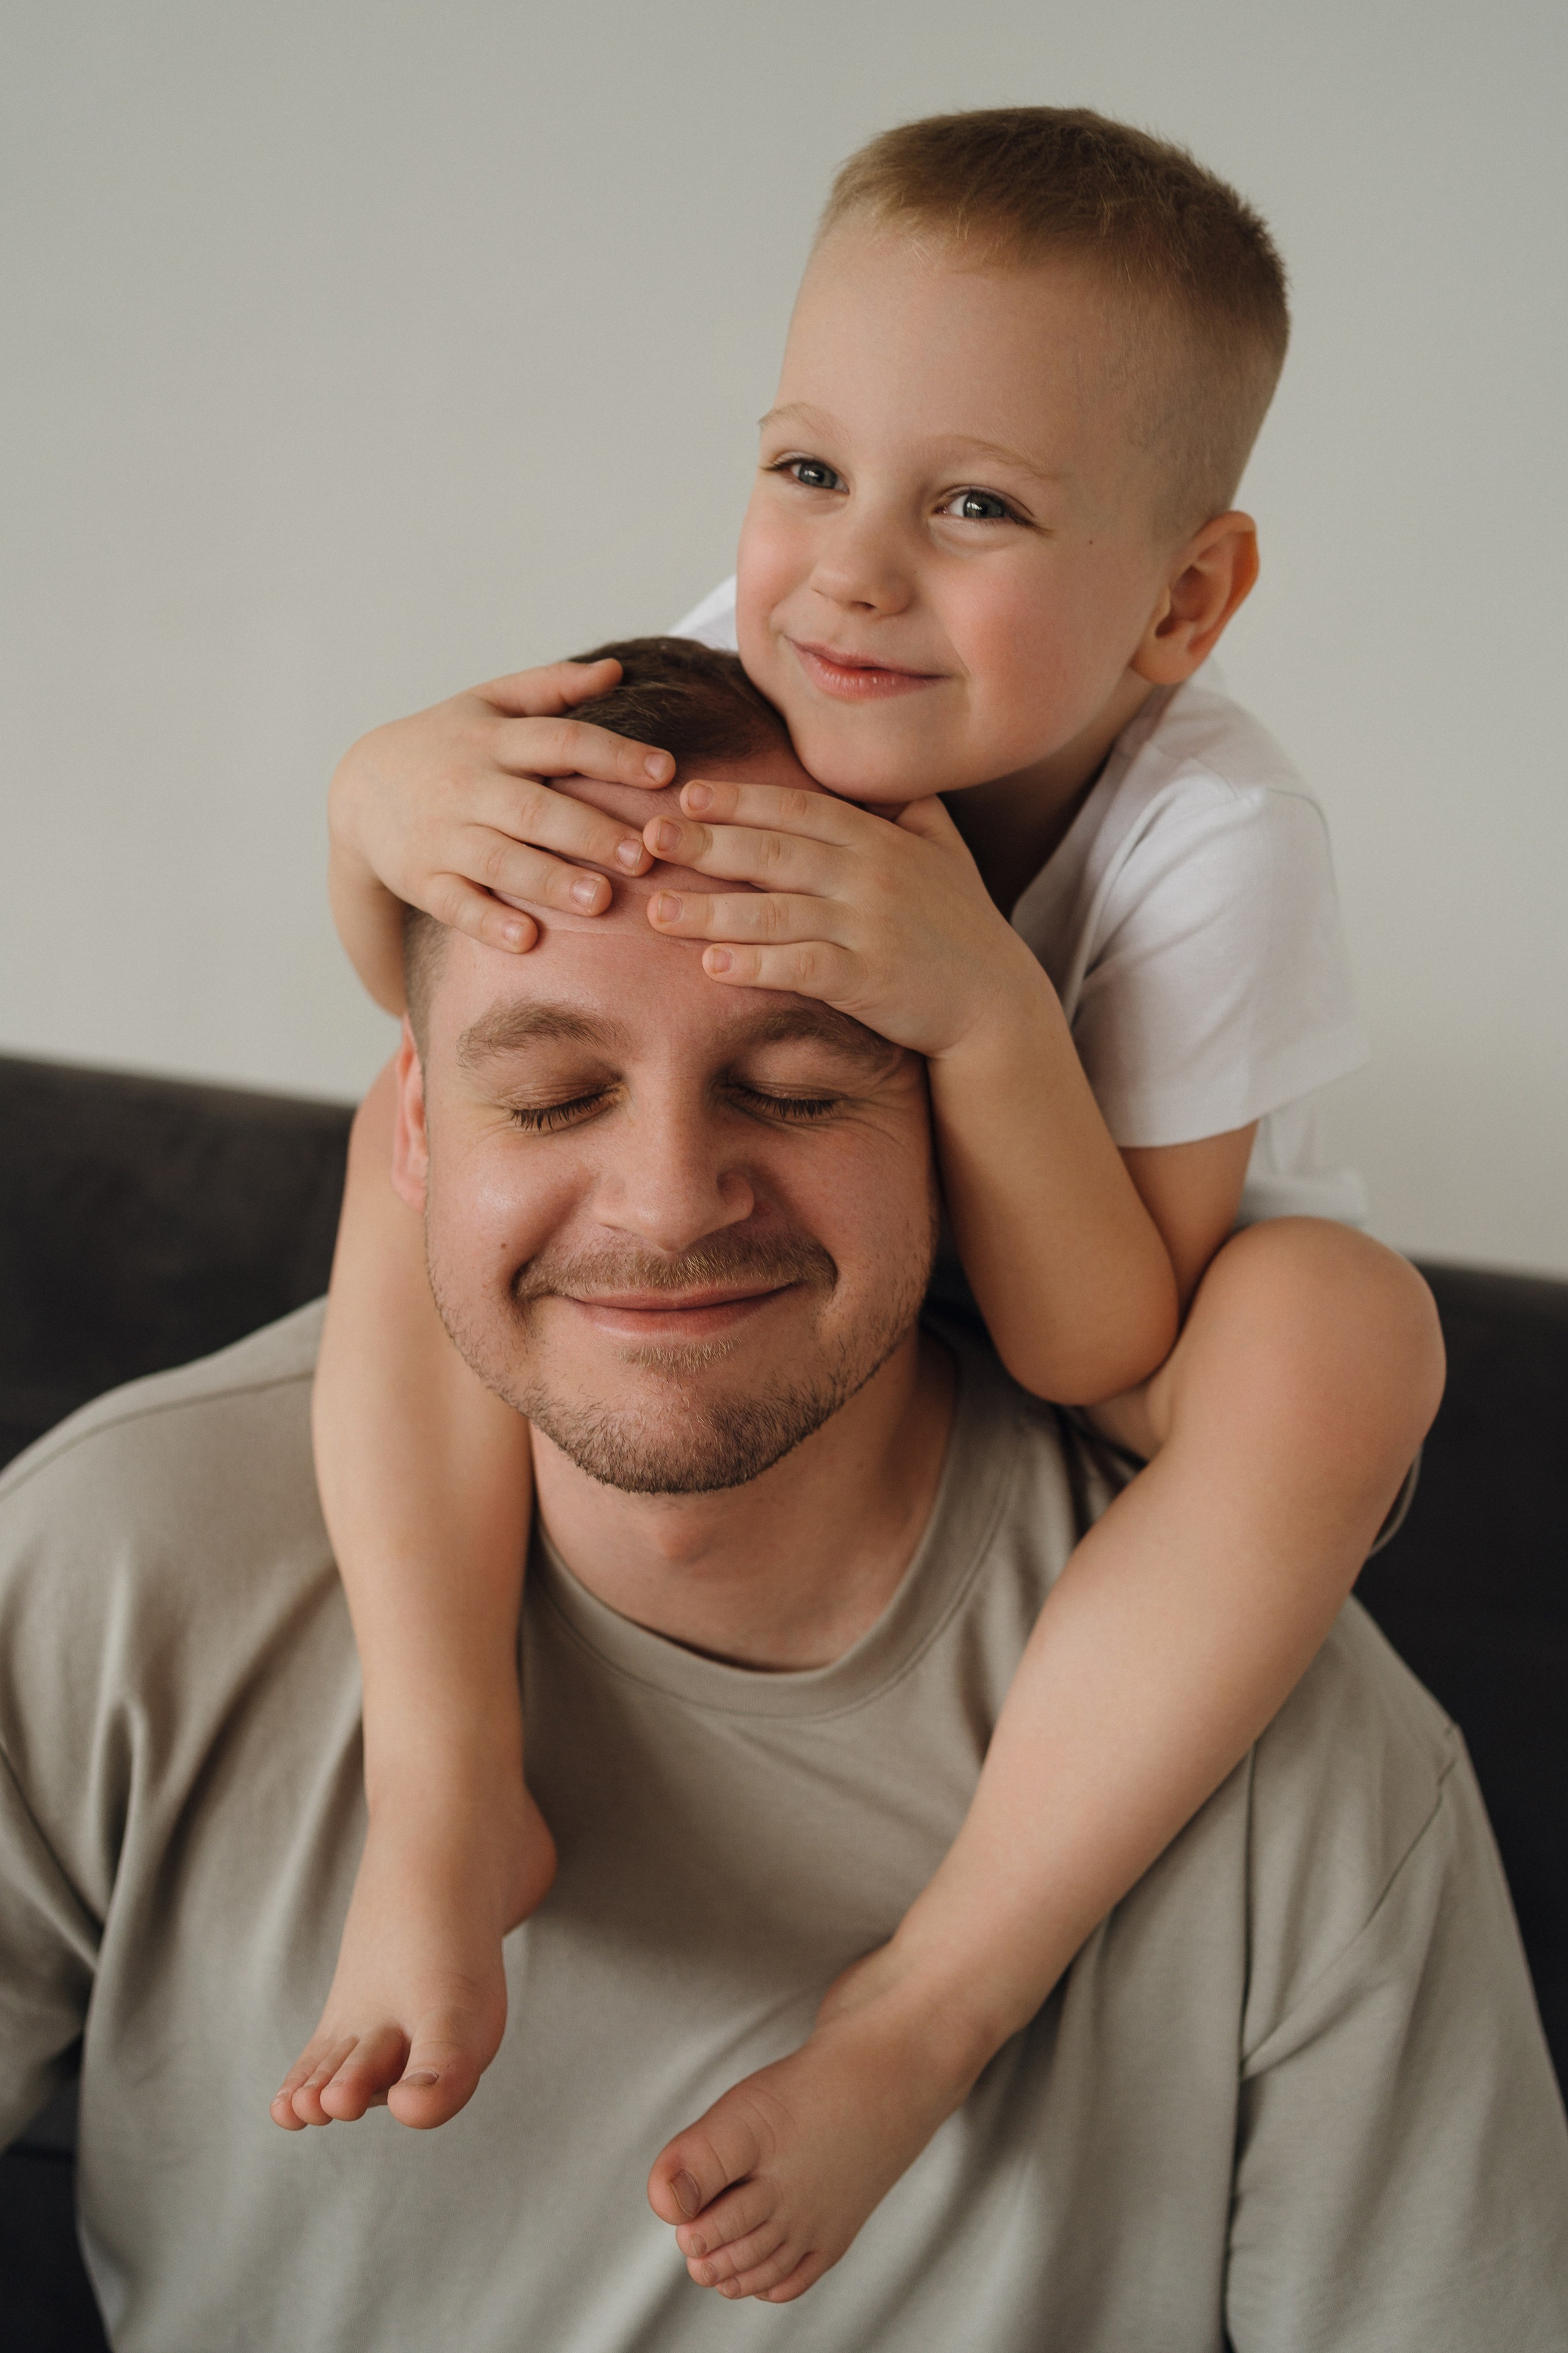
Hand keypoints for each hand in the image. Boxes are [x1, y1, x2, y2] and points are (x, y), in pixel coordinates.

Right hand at [329, 658, 676, 960]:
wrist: (358, 791)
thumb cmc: (444, 745)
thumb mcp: (488, 704)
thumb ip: (552, 688)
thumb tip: (618, 669)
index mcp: (493, 740)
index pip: (560, 740)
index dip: (613, 755)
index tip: (666, 771)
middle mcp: (468, 786)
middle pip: (534, 808)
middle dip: (589, 831)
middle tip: (643, 855)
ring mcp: (441, 836)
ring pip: (498, 860)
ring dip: (549, 880)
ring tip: (600, 900)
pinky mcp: (421, 880)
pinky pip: (454, 905)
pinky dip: (487, 923)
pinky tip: (526, 938)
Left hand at [640, 780, 1047, 1058]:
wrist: (995, 1001)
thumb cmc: (959, 923)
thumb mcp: (942, 848)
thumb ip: (903, 805)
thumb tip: (870, 762)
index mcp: (880, 838)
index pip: (799, 807)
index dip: (741, 798)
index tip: (685, 793)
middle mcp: (872, 875)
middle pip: (776, 852)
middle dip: (708, 843)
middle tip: (647, 836)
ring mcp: (870, 928)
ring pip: (778, 912)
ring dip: (712, 912)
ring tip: (657, 912)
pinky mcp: (869, 980)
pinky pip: (802, 968)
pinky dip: (756, 966)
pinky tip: (711, 967)